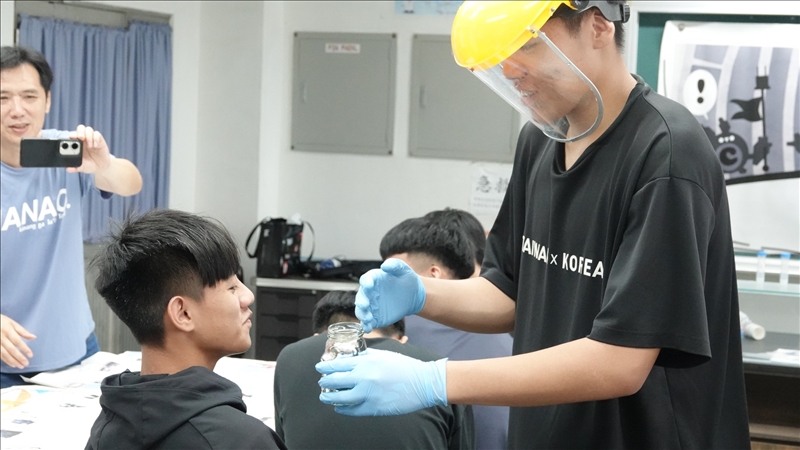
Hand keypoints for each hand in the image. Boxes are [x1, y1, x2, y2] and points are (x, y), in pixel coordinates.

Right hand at [0, 314, 35, 368]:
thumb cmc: (2, 322)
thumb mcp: (12, 323)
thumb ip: (22, 331)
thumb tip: (33, 337)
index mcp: (7, 330)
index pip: (17, 341)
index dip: (24, 348)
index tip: (30, 355)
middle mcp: (1, 338)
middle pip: (11, 349)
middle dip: (19, 357)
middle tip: (26, 363)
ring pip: (4, 354)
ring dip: (13, 361)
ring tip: (20, 366)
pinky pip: (0, 355)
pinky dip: (6, 360)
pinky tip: (12, 364)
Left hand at [67, 124, 110, 173]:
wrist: (101, 167)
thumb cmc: (89, 165)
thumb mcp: (82, 167)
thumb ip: (75, 167)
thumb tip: (68, 169)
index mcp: (76, 144)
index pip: (73, 135)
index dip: (72, 135)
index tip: (71, 137)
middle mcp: (84, 140)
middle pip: (80, 128)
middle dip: (80, 132)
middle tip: (81, 138)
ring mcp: (92, 139)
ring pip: (88, 129)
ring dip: (88, 136)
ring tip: (90, 146)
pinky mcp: (100, 140)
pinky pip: (97, 134)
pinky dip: (96, 138)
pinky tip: (95, 145)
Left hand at [316, 348, 446, 415]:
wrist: (422, 382)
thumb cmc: (403, 366)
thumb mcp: (383, 355)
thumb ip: (365, 357)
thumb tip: (350, 358)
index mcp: (366, 363)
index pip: (338, 365)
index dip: (326, 367)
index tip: (319, 369)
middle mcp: (364, 378)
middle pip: (336, 381)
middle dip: (325, 383)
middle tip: (321, 384)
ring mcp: (368, 394)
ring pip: (341, 398)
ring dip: (330, 398)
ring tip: (325, 397)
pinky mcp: (374, 408)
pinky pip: (353, 411)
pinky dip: (343, 409)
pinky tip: (339, 408)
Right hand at [355, 258, 425, 332]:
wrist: (413, 294)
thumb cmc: (406, 279)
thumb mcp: (403, 269)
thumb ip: (394, 265)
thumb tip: (385, 266)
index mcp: (373, 279)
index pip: (366, 280)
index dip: (366, 283)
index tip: (369, 285)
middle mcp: (369, 293)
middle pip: (361, 297)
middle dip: (362, 301)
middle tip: (365, 305)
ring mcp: (371, 305)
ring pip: (361, 311)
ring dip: (362, 314)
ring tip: (368, 318)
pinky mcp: (375, 317)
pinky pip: (368, 322)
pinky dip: (366, 325)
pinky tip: (369, 328)